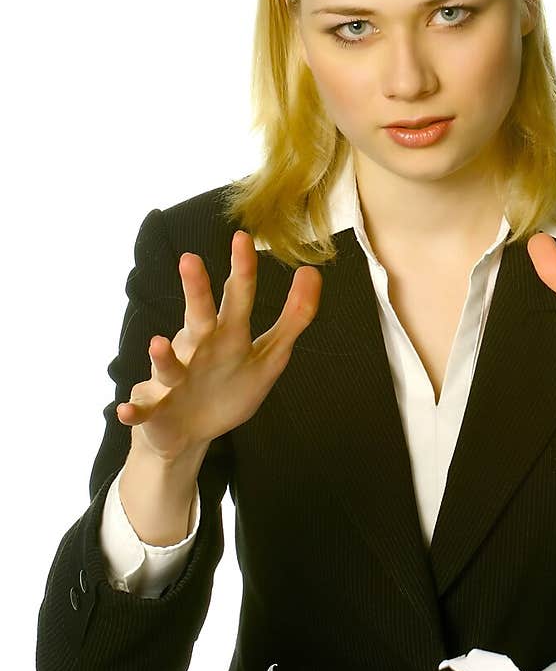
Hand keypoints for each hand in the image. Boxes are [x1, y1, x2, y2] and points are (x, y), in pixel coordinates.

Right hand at [116, 232, 321, 459]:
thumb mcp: (269, 354)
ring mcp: (172, 381)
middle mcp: (196, 350)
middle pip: (198, 319)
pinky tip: (126, 410)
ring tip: (159, 342)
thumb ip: (294, 317)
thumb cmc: (228, 385)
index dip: (242, 271)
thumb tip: (313, 271)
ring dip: (162, 356)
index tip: (243, 237)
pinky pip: (142, 411)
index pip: (236, 299)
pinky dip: (133, 411)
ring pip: (167, 366)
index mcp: (225, 335)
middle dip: (195, 293)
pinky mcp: (155, 412)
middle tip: (190, 259)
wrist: (189, 433)